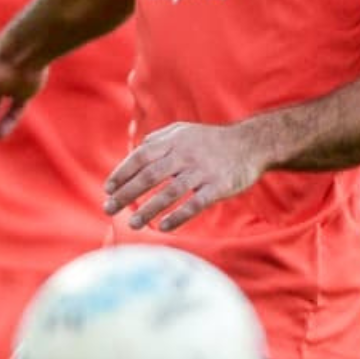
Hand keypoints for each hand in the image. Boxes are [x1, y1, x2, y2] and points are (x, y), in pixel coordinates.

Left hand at [104, 121, 265, 231]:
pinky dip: (178, 217)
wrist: (252, 143)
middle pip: (149, 176)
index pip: (140, 157)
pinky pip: (195, 204)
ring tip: (133, 223)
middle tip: (108, 208)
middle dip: (125, 194)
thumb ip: (159, 139)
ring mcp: (202, 171)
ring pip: (169, 193)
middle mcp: (185, 155)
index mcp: (173, 141)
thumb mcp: (183, 131)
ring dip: (148, 210)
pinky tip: (163, 227)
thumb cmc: (211, 140)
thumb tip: (136, 149)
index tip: (108, 189)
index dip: (122, 173)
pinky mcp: (219, 186)